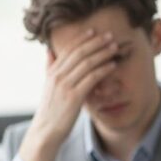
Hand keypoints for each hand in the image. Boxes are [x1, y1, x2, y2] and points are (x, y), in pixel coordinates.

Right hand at [18, 30, 119, 160]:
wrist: (46, 130)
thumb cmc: (52, 108)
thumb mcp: (48, 86)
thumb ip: (50, 68)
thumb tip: (50, 51)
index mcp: (52, 71)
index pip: (69, 49)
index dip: (83, 39)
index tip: (94, 30)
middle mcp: (58, 75)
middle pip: (80, 53)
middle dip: (96, 42)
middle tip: (110, 35)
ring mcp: (66, 85)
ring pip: (87, 63)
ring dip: (102, 53)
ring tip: (114, 47)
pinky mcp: (74, 96)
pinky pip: (91, 78)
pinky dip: (103, 69)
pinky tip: (113, 65)